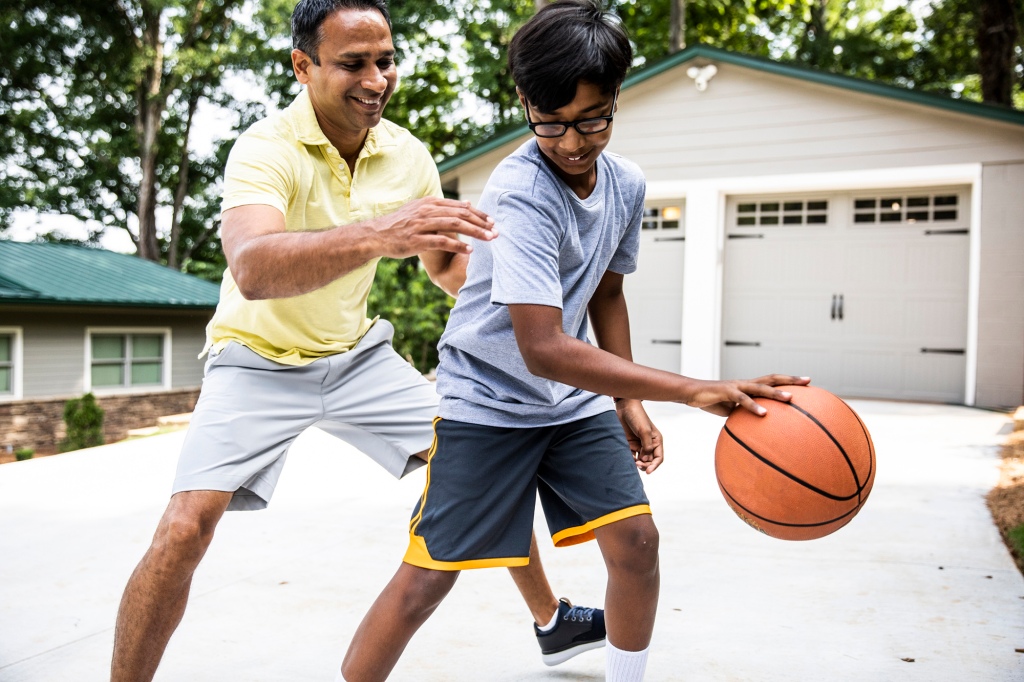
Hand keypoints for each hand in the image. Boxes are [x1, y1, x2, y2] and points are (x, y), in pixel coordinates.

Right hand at [372, 197, 496, 258]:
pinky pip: (442, 241)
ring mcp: (421, 225)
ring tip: (490, 239)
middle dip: (482, 223)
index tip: (493, 221)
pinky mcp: (417, 239)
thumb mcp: (422, 210)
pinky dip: (458, 245)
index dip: (479, 214)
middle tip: (497, 231)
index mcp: (430, 203)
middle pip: (461, 214)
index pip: (461, 206)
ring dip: (475, 232)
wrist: (376, 235)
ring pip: (455, 225)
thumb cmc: (402, 225)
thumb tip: (467, 204)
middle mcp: (427, 211)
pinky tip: (470, 250)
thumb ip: (444, 207)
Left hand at [615, 399, 664, 473]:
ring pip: (640, 460)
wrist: (624, 407)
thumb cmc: (637, 416)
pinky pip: (631, 455)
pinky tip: (628, 458)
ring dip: (637, 463)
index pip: (658, 457)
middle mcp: (649, 444)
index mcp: (656, 441)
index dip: (654, 466)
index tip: (648, 471)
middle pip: (649, 461)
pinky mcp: (630, 444)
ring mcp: (639, 444)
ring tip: (633, 462)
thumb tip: (646, 458)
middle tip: (638, 464)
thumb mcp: (644, 431)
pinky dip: (630, 459)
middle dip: (645, 465)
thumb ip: (646, 445)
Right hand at [685, 374, 810, 416]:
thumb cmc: (711, 401)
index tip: (806, 382)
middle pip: (772, 378)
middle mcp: (746, 383)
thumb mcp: (731, 409)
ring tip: (790, 399)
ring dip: (776, 393)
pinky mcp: (727, 391)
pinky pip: (742, 399)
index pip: (772, 380)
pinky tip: (764, 414)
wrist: (692, 393)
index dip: (789, 380)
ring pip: (760, 387)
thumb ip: (744, 414)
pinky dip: (754, 406)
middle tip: (808, 381)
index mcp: (748, 386)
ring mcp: (737, 385)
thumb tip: (756, 427)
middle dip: (791, 380)